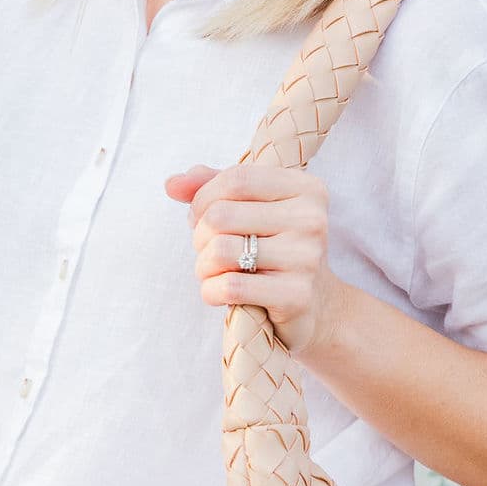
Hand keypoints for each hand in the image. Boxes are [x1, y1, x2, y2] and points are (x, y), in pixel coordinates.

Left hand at [163, 160, 342, 357]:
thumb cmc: (273, 248)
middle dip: (199, 236)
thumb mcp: (249, 207)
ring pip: (221, 251)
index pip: (236, 179)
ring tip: (214, 271)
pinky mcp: (296, 296)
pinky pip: (230, 287)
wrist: (314, 306)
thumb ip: (210, 186)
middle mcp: (311, 219)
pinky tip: (219, 293)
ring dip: (203, 266)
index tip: (200, 215)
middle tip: (208, 249)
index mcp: (305, 188)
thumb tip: (172, 184)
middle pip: (221, 215)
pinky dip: (211, 291)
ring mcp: (306, 258)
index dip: (203, 198)